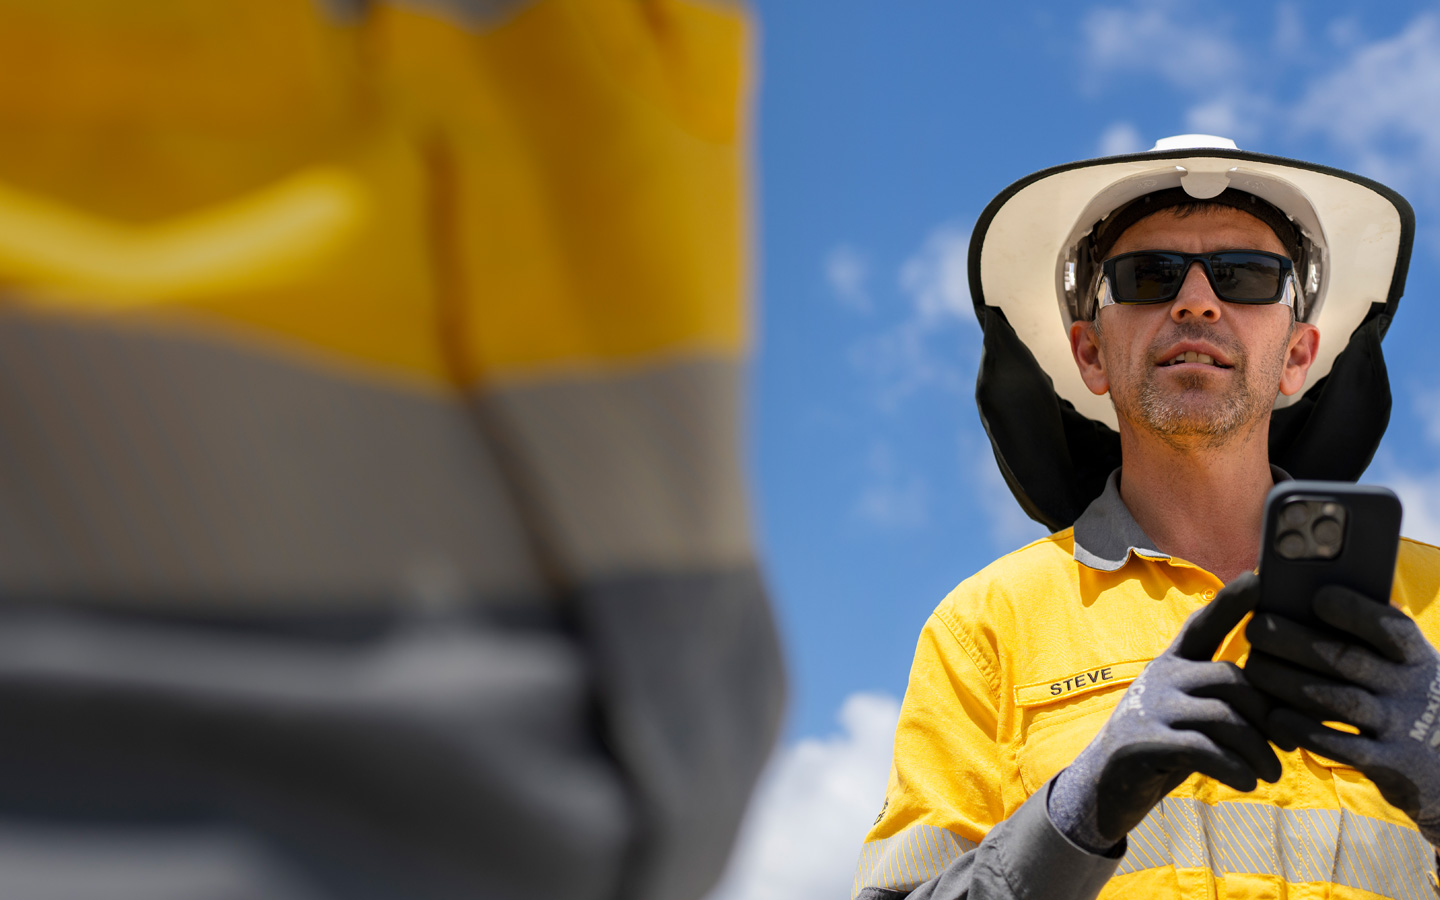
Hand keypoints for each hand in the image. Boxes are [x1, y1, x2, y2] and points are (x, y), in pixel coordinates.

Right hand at [1049, 574, 1280, 853]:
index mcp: (1172, 663)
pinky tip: (1246, 782)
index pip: (1204, 624)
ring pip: (1225, 718)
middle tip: (1286, 745)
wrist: (1106, 785)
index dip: (1231, 602)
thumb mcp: (1189, 713)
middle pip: (1232, 680)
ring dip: (1257, 751)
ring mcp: (1149, 707)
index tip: (1259, 576)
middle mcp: (1160, 676)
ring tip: (1270, 773)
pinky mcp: (1143, 741)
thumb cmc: (1164, 746)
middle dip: (1268, 716)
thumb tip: (1286, 697)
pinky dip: (1235, 769)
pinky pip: (1206, 749)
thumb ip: (1221, 696)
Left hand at [1245, 585, 1439, 842]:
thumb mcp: (1408, 665)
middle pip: (1349, 660)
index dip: (1355, 611)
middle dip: (1296, 642)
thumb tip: (1315, 592)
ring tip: (1254, 668)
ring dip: (1290, 683)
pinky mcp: (1389, 764)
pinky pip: (1342, 747)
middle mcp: (1412, 689)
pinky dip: (1306, 730)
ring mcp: (1402, 728)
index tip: (1316, 596)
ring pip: (1340, 701)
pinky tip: (1275, 717)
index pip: (1391, 628)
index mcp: (1417, 656)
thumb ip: (1373, 637)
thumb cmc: (1409, 697)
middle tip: (1256, 629)